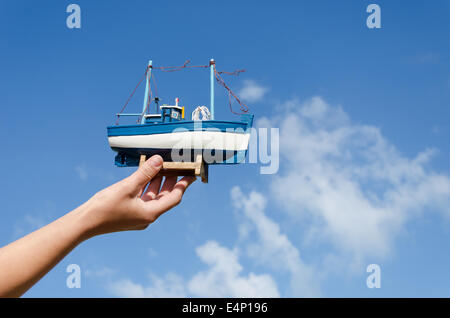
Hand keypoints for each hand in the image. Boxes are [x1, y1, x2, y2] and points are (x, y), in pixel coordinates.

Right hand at [81, 155, 195, 236]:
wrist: (84, 223)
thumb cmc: (104, 208)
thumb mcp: (127, 187)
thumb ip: (144, 173)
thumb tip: (159, 160)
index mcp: (150, 214)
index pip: (174, 197)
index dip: (183, 185)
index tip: (191, 174)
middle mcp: (146, 216)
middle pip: (165, 197)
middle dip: (171, 181)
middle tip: (178, 167)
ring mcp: (137, 216)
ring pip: (153, 197)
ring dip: (158, 183)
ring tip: (163, 167)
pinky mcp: (129, 213)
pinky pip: (143, 198)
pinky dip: (146, 186)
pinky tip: (144, 175)